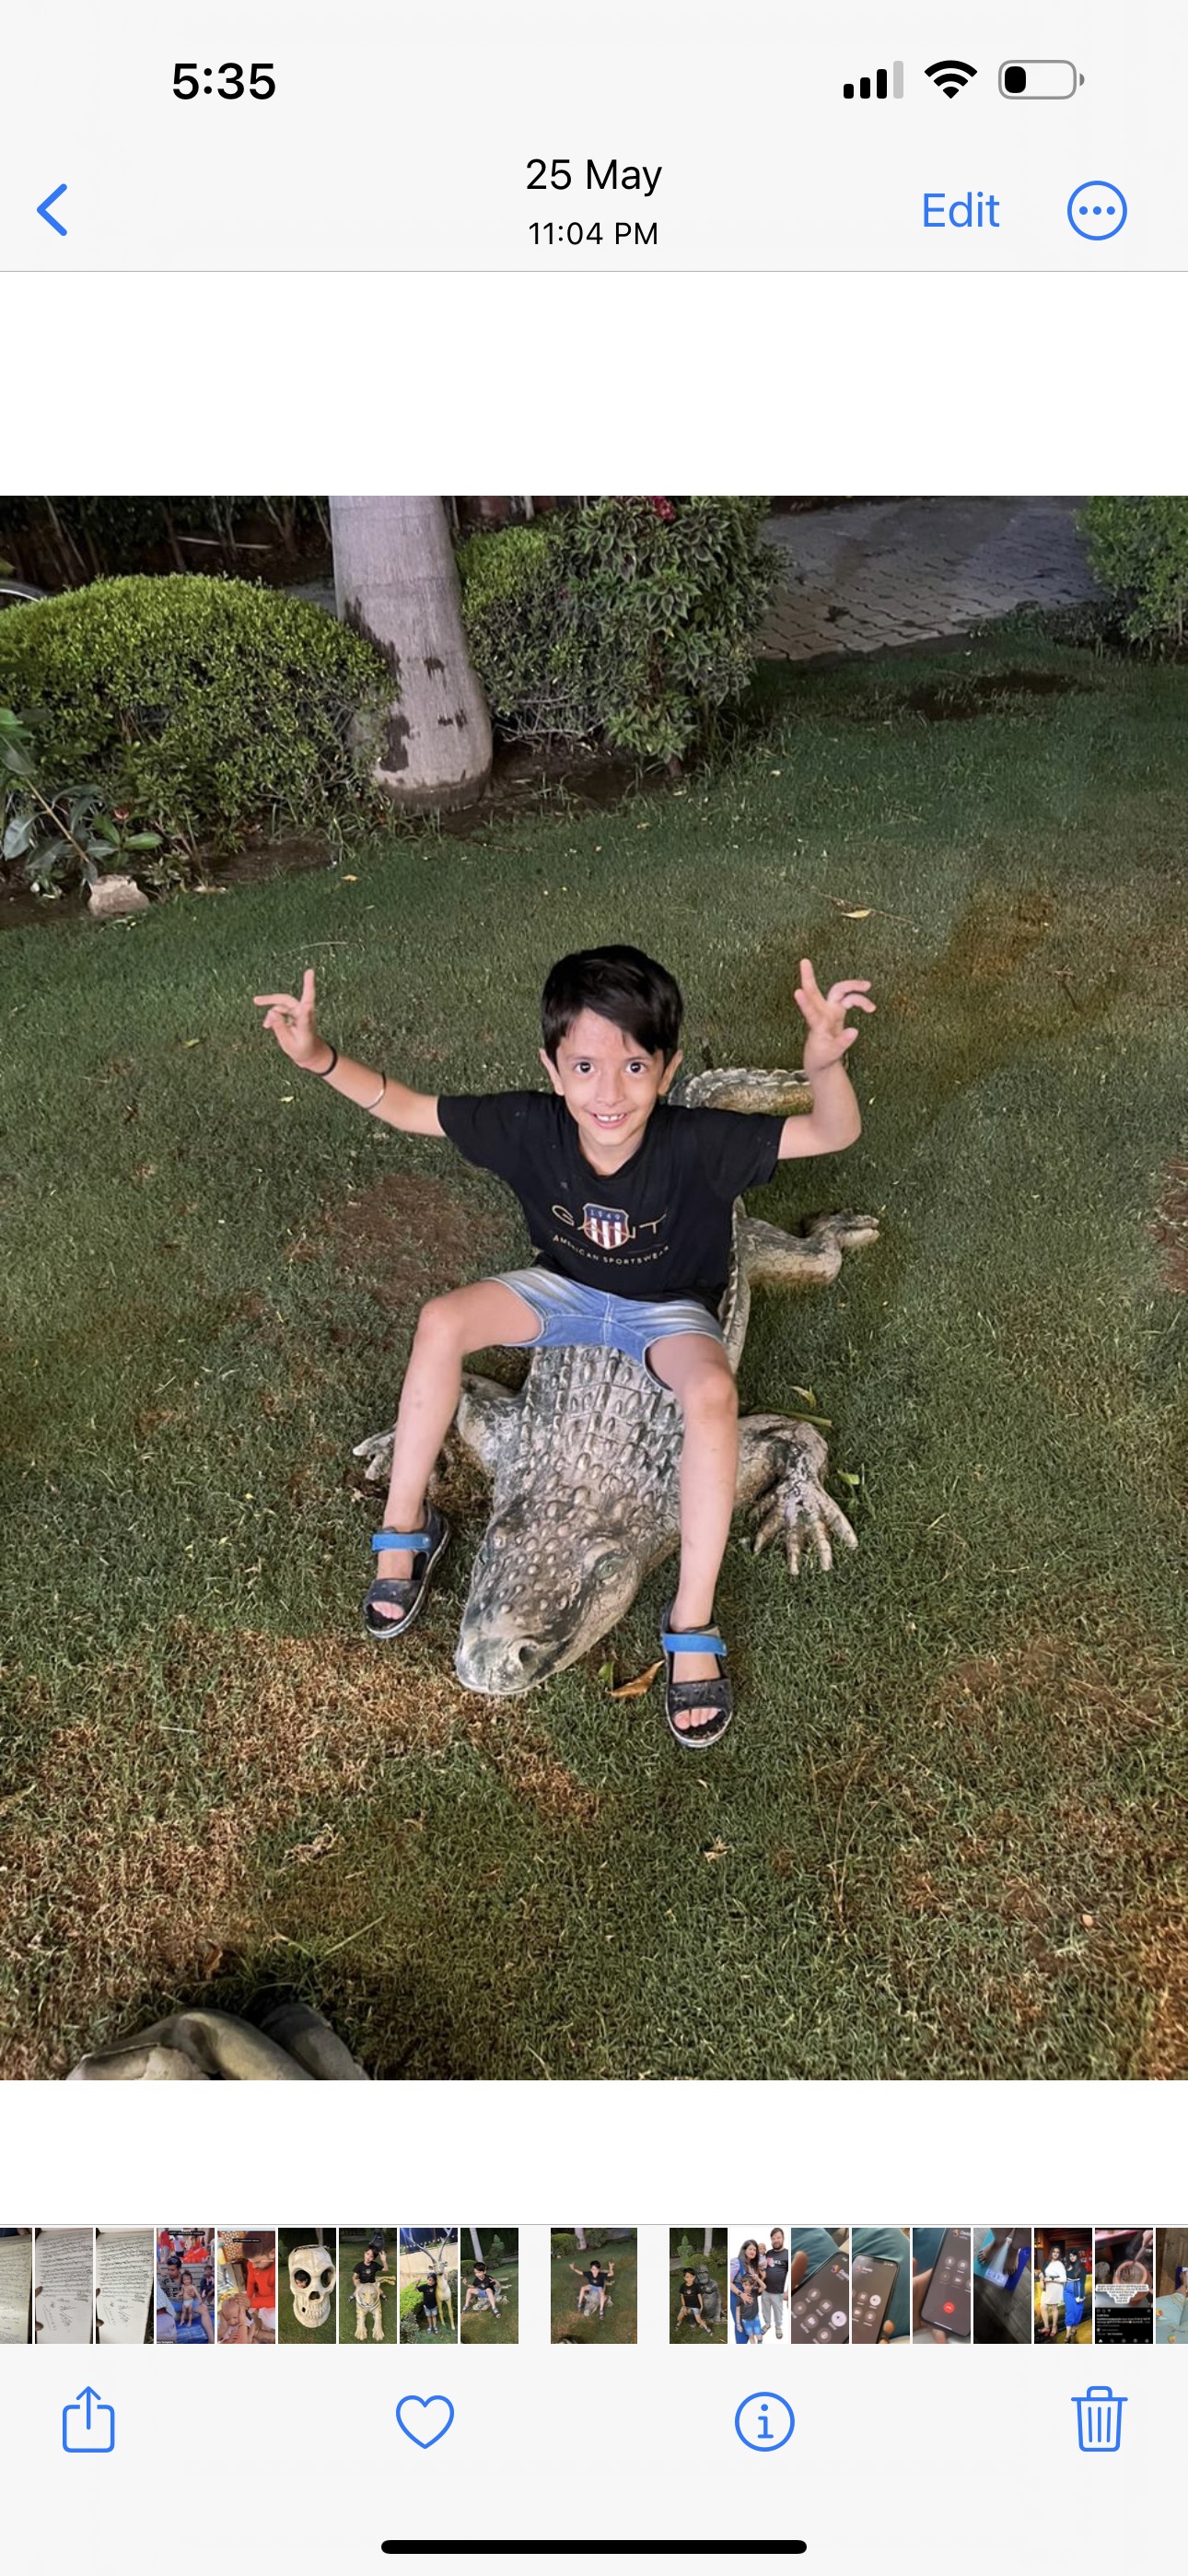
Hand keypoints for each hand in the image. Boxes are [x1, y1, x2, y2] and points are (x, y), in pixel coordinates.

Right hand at [253, 966, 326, 1068]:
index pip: (307, 1005)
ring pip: (281, 1004)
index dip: (308, 987)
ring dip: (270, 1008)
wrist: (309, 1053)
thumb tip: (271, 1013)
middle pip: (286, 1000)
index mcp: (305, 1023)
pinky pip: (280, 1010)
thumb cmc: (301, 1050)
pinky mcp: (294, 1013)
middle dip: (271, 999)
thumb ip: (280, 1028)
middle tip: (256, 1000)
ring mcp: (299, 1012)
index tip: (309, 973)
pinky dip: (272, 1016)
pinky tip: (267, 1025)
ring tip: (263, 1020)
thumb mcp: (289, 1043)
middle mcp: (303, 1014)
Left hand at [794, 957, 874, 1075]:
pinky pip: (850, 999)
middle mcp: (821, 1014)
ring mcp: (828, 1010)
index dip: (805, 1003)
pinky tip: (871, 1008)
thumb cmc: (823, 1057)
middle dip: (808, 977)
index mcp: (817, 1025)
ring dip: (853, 988)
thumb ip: (842, 1043)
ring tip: (868, 988)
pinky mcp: (836, 1011)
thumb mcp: (832, 1054)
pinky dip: (861, 1001)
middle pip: (814, 991)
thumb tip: (854, 1031)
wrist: (823, 1059)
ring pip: (838, 991)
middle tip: (803, 961)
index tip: (797, 992)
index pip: (810, 1013)